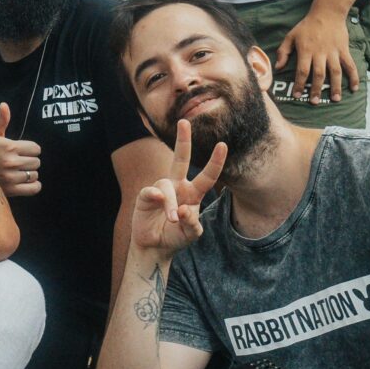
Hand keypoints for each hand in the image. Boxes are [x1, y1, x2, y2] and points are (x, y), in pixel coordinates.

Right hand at [0, 103, 42, 197]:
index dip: (31, 149)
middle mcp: (11, 163)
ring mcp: (11, 178)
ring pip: (35, 175)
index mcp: (9, 147)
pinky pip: (33, 188)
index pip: (36, 149)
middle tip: (20, 161)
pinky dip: (34, 186)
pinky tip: (26, 182)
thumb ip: (1, 120)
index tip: (22, 150)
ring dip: (30, 173)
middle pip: (37, 162)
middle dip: (30, 160)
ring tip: (19, 171)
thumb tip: (4, 105)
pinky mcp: (11, 190)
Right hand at [130, 117, 225, 257]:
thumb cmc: (176, 237)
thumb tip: (182, 209)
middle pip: (180, 159)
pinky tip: (156, 203)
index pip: (207, 176)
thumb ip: (192, 224)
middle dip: (183, 140)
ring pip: (166, 186)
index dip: (215, 161)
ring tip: (173, 219)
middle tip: (184, 121)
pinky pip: (151, 192)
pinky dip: (156, 198)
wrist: (155, 247)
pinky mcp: (146, 196)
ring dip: (170, 204)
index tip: (223, 144)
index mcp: (193, 194)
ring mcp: (161, 190)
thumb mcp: (191, 234)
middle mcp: (178, 187)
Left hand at [276, 7, 358, 104]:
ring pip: (335, 72)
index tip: (297, 95)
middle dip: (317, 89)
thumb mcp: (291, 36)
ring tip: (336, 99)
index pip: (302, 71)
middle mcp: (320, 53)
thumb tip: (277, 67)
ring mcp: (333, 52)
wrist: (327, 13)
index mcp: (306, 50)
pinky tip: (354, 88)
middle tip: (315, 102)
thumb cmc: (306, 26)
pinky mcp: (344, 50)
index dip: (300, 84)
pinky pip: (350, 65)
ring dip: (336, 87)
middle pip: (319, 74)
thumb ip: (283, 52)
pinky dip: (353, 76)